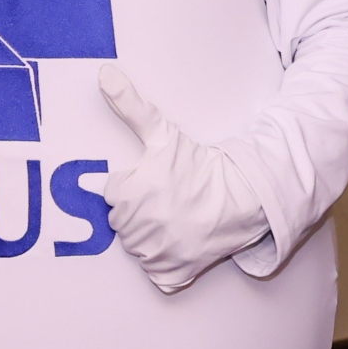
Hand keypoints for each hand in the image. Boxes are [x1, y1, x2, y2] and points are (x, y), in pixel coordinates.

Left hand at [98, 66, 275, 293]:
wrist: (244, 196)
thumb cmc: (201, 165)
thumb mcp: (163, 134)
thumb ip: (129, 104)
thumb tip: (103, 74)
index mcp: (130, 194)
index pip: (113, 192)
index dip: (134, 184)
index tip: (158, 180)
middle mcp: (138, 229)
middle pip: (122, 222)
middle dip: (140, 210)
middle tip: (170, 198)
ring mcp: (155, 255)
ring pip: (137, 248)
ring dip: (151, 236)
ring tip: (176, 217)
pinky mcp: (172, 275)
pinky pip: (156, 274)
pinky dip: (166, 264)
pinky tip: (182, 243)